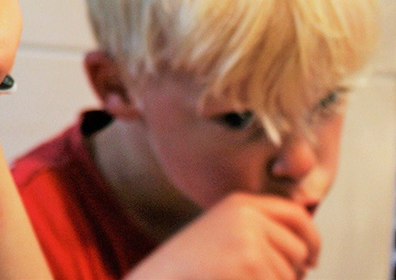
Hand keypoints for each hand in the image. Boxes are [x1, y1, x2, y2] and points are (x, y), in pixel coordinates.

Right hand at [126, 193, 319, 279]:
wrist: (162, 277)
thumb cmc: (192, 265)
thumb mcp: (224, 235)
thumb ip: (259, 232)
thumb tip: (308, 253)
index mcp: (240, 203)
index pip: (296, 215)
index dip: (312, 238)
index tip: (312, 260)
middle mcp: (247, 215)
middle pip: (299, 248)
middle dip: (293, 272)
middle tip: (261, 279)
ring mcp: (249, 238)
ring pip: (291, 274)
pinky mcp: (251, 263)